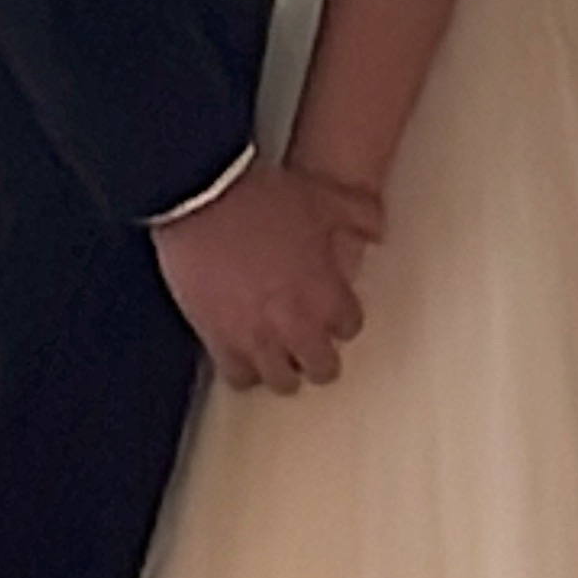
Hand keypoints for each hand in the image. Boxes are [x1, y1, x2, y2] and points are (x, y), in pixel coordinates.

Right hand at [153, 153, 383, 395]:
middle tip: (310, 342)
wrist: (201, 197)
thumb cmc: (261, 197)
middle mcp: (297, 325)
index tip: (332, 310)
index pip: (349, 327)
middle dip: (319, 356)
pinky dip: (245, 369)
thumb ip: (359, 214)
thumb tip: (376, 229)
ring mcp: (257, 338)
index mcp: (326, 293)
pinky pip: (240, 377)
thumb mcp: (323, 195)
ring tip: (278, 352)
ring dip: (284, 368)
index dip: (341, 317)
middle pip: (322, 368)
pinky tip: (243, 352)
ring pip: (283, 382)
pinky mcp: (219, 341)